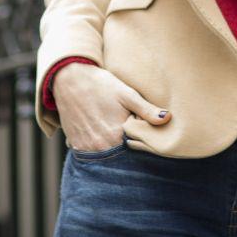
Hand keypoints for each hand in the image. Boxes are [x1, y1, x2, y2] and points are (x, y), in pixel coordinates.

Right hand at [52, 64, 169, 151]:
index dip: (140, 144)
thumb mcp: (127, 94)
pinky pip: (89, 154)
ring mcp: (86, 147)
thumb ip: (147, 110)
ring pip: (104, 157)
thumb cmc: (101, 84)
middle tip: (125, 134)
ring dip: (110, 151)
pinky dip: (95, 148)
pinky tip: (98, 135)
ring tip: (111, 134)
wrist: (69, 78)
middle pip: (120, 156)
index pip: (136, 150)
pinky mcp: (75, 144)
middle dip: (126, 150)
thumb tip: (167, 119)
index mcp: (117, 135)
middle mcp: (101, 145)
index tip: (142, 137)